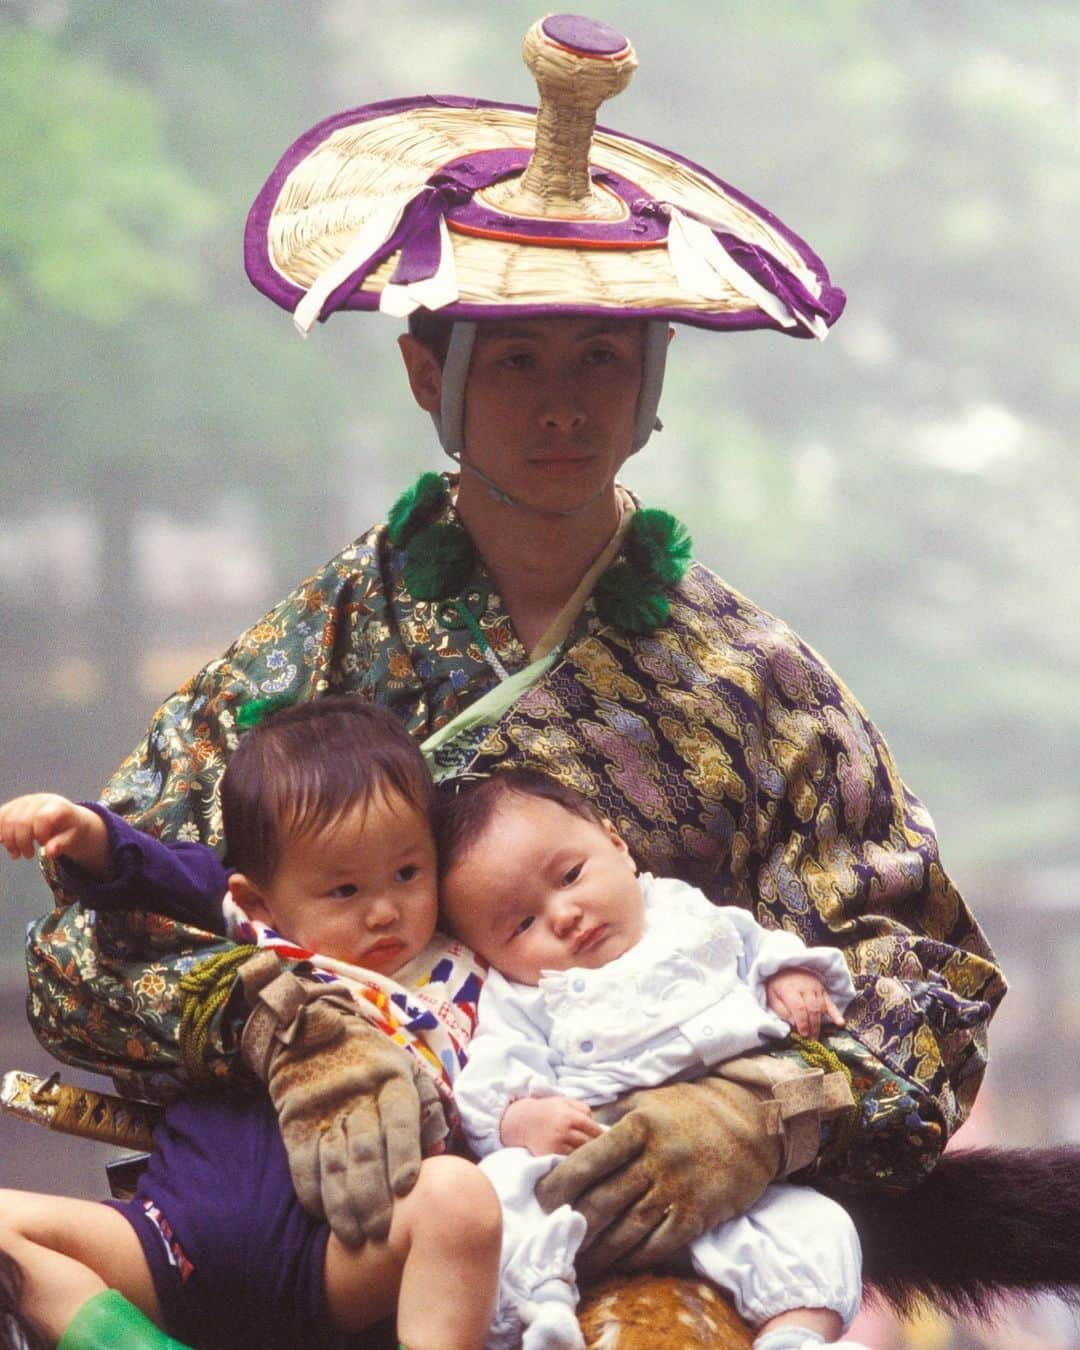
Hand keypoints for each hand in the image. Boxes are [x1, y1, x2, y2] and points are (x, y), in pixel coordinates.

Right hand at [0, 794, 109, 875]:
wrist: (66, 817)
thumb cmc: (70, 829)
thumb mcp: (73, 838)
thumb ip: (62, 844)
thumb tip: (49, 852)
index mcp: (57, 806)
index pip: (42, 817)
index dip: (40, 834)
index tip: (43, 845)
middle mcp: (39, 800)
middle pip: (21, 820)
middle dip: (22, 842)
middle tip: (28, 855)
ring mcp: (24, 801)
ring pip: (7, 819)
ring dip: (8, 840)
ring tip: (16, 854)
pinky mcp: (14, 806)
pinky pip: (1, 816)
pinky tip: (2, 841)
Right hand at [239, 953, 447, 1245]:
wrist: (311, 1030)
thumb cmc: (374, 1061)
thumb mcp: (407, 1069)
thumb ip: (427, 1107)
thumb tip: (442, 1151)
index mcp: (391, 1080)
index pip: (399, 1119)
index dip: (402, 1154)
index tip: (407, 1189)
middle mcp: (358, 1095)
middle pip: (365, 1148)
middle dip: (372, 1195)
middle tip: (380, 1232)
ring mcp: (324, 1109)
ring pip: (333, 1162)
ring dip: (342, 1203)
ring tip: (353, 1235)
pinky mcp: (295, 1121)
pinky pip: (302, 1161)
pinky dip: (311, 1191)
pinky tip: (322, 1215)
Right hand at [500, 1095, 602, 1155]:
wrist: (522, 1121)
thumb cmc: (548, 1110)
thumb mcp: (565, 1102)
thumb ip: (583, 1109)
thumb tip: (598, 1124)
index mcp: (570, 1116)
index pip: (594, 1129)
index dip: (604, 1136)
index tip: (611, 1141)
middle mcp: (564, 1131)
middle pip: (589, 1143)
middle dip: (598, 1148)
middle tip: (607, 1152)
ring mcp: (556, 1145)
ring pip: (579, 1154)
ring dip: (587, 1156)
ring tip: (595, 1158)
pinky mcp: (549, 1155)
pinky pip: (567, 1160)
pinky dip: (574, 1161)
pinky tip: (579, 1161)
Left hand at [534, 1077, 782, 1274]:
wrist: (752, 1120)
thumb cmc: (691, 1107)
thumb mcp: (647, 1098)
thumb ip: (612, 1114)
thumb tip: (575, 1124)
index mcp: (638, 1125)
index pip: (588, 1160)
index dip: (559, 1184)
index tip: (542, 1199)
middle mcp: (656, 1158)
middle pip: (602, 1200)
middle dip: (573, 1224)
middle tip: (555, 1236)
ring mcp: (678, 1188)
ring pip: (627, 1228)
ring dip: (599, 1249)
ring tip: (578, 1260)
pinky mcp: (698, 1213)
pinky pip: (660, 1243)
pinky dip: (634, 1257)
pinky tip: (618, 1262)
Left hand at [766, 968, 844, 1037]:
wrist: (786, 966)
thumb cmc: (777, 984)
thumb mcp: (772, 995)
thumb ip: (781, 1009)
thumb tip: (793, 1023)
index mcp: (790, 988)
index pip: (799, 1007)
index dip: (802, 1022)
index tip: (803, 1034)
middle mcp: (805, 987)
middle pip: (812, 1009)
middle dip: (812, 1026)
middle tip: (810, 1040)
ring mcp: (816, 987)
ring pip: (821, 1007)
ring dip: (819, 1023)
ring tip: (816, 1037)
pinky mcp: (822, 989)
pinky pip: (830, 1002)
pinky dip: (836, 1013)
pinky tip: (840, 1023)